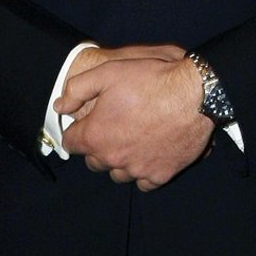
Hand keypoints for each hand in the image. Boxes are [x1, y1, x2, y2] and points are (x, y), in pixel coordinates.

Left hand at [56, 44, 212, 190]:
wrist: (194, 95)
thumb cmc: (150, 81)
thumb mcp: (107, 73)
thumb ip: (77, 89)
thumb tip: (60, 106)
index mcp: (96, 135)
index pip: (70, 143)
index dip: (76, 131)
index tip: (84, 123)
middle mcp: (114, 158)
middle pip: (93, 162)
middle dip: (96, 147)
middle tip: (109, 128)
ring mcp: (138, 169)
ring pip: (118, 174)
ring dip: (119, 161)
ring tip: (129, 142)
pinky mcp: (162, 174)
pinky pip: (144, 183)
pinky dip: (142, 172)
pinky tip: (148, 154)